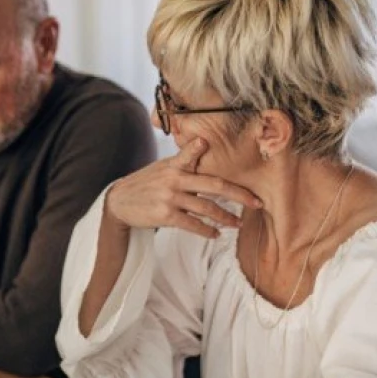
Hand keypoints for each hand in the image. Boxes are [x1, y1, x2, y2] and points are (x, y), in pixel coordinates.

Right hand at [105, 139, 261, 237]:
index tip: (243, 166)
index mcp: (176, 165)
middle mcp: (175, 179)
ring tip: (238, 224)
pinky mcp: (165, 215)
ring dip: (226, 217)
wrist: (119, 202)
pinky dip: (206, 230)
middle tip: (257, 203)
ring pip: (206, 208)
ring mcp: (170, 198)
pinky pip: (192, 224)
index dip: (209, 151)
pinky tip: (216, 234)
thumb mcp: (163, 166)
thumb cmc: (146, 183)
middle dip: (239, 195)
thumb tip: (203, 142)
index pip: (198, 156)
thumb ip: (184, 159)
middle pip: (215, 185)